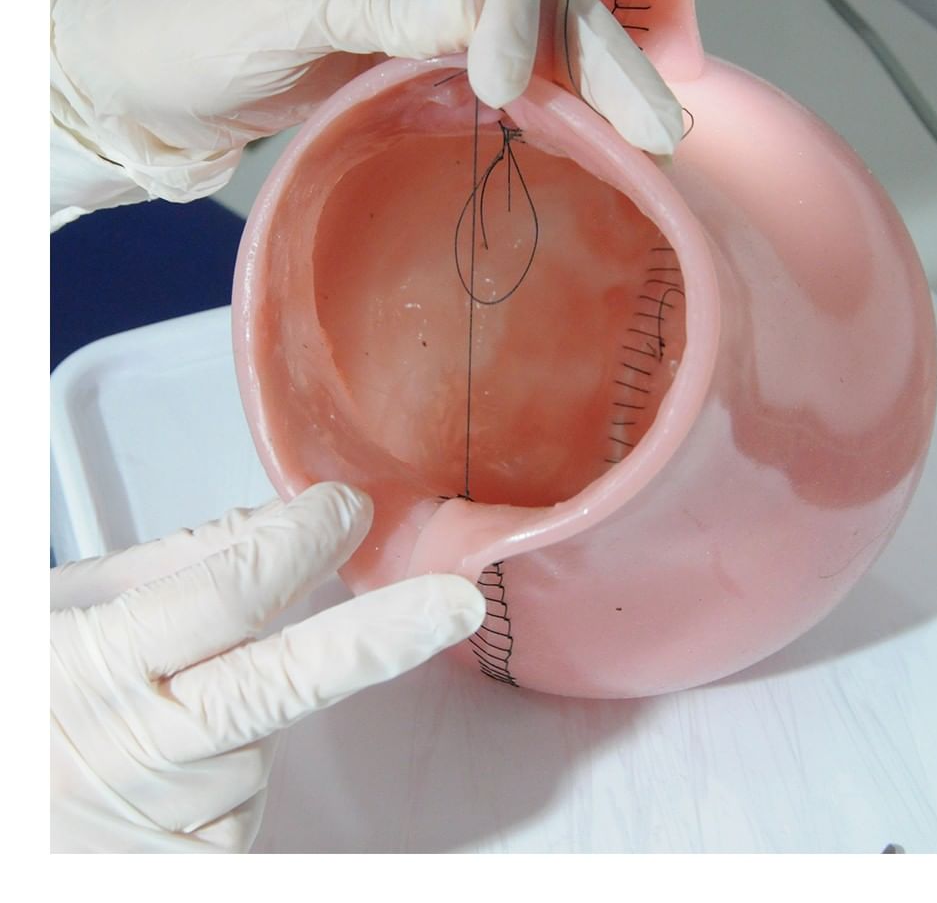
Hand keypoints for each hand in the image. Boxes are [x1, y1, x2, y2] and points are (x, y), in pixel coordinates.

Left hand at [50, 0, 682, 206]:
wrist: (156, 74)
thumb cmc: (190, 18)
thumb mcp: (280, 2)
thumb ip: (386, 0)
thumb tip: (487, 6)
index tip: (504, 81)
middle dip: (596, 40)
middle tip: (651, 118)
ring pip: (541, 15)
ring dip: (599, 74)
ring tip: (652, 134)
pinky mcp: (435, 37)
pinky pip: (512, 58)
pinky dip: (558, 95)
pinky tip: (598, 128)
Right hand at [50, 483, 484, 852]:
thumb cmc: (23, 700)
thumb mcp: (68, 610)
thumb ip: (180, 564)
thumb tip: (284, 519)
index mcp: (99, 662)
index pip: (227, 592)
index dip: (298, 543)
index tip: (347, 507)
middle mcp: (135, 751)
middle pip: (280, 685)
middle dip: (376, 640)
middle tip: (456, 604)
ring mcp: (162, 826)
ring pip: (263, 746)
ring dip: (248, 715)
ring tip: (160, 717)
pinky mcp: (181, 876)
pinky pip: (241, 812)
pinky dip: (229, 774)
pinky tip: (173, 770)